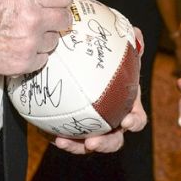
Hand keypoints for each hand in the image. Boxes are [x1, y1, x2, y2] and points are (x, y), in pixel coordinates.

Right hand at [0, 0, 72, 76]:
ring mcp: (29, 42)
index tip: (57, 3)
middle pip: (64, 19)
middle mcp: (31, 18)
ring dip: (44, 38)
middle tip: (45, 20)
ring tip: (24, 35)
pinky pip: (43, 58)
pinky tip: (19, 48)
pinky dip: (34, 55)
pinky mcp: (25, 62)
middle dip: (56, 19)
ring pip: (54, 40)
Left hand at [49, 27, 148, 154]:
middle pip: (113, 140)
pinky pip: (64, 136)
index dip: (134, 122)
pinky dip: (55, 136)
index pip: (136, 119)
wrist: (80, 66)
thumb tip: (136, 33)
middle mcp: (112, 121)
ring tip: (62, 141)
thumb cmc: (104, 59)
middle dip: (104, 144)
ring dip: (76, 146)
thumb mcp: (116, 49)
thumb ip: (127, 42)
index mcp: (126, 107)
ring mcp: (92, 128)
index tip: (126, 121)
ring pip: (86, 143)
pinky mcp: (71, 130)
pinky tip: (43, 131)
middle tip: (91, 142)